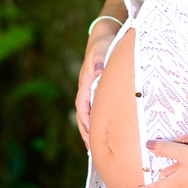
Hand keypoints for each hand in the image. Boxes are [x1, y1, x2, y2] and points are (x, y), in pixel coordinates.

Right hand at [75, 27, 117, 146]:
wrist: (102, 37)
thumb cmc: (104, 43)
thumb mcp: (102, 48)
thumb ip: (101, 58)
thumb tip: (100, 70)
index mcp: (86, 81)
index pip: (83, 104)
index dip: (86, 119)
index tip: (91, 133)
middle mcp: (86, 88)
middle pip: (83, 114)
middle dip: (86, 131)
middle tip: (92, 149)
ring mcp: (91, 91)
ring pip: (88, 114)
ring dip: (90, 130)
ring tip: (95, 148)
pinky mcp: (97, 91)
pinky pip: (95, 110)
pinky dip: (96, 122)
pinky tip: (103, 133)